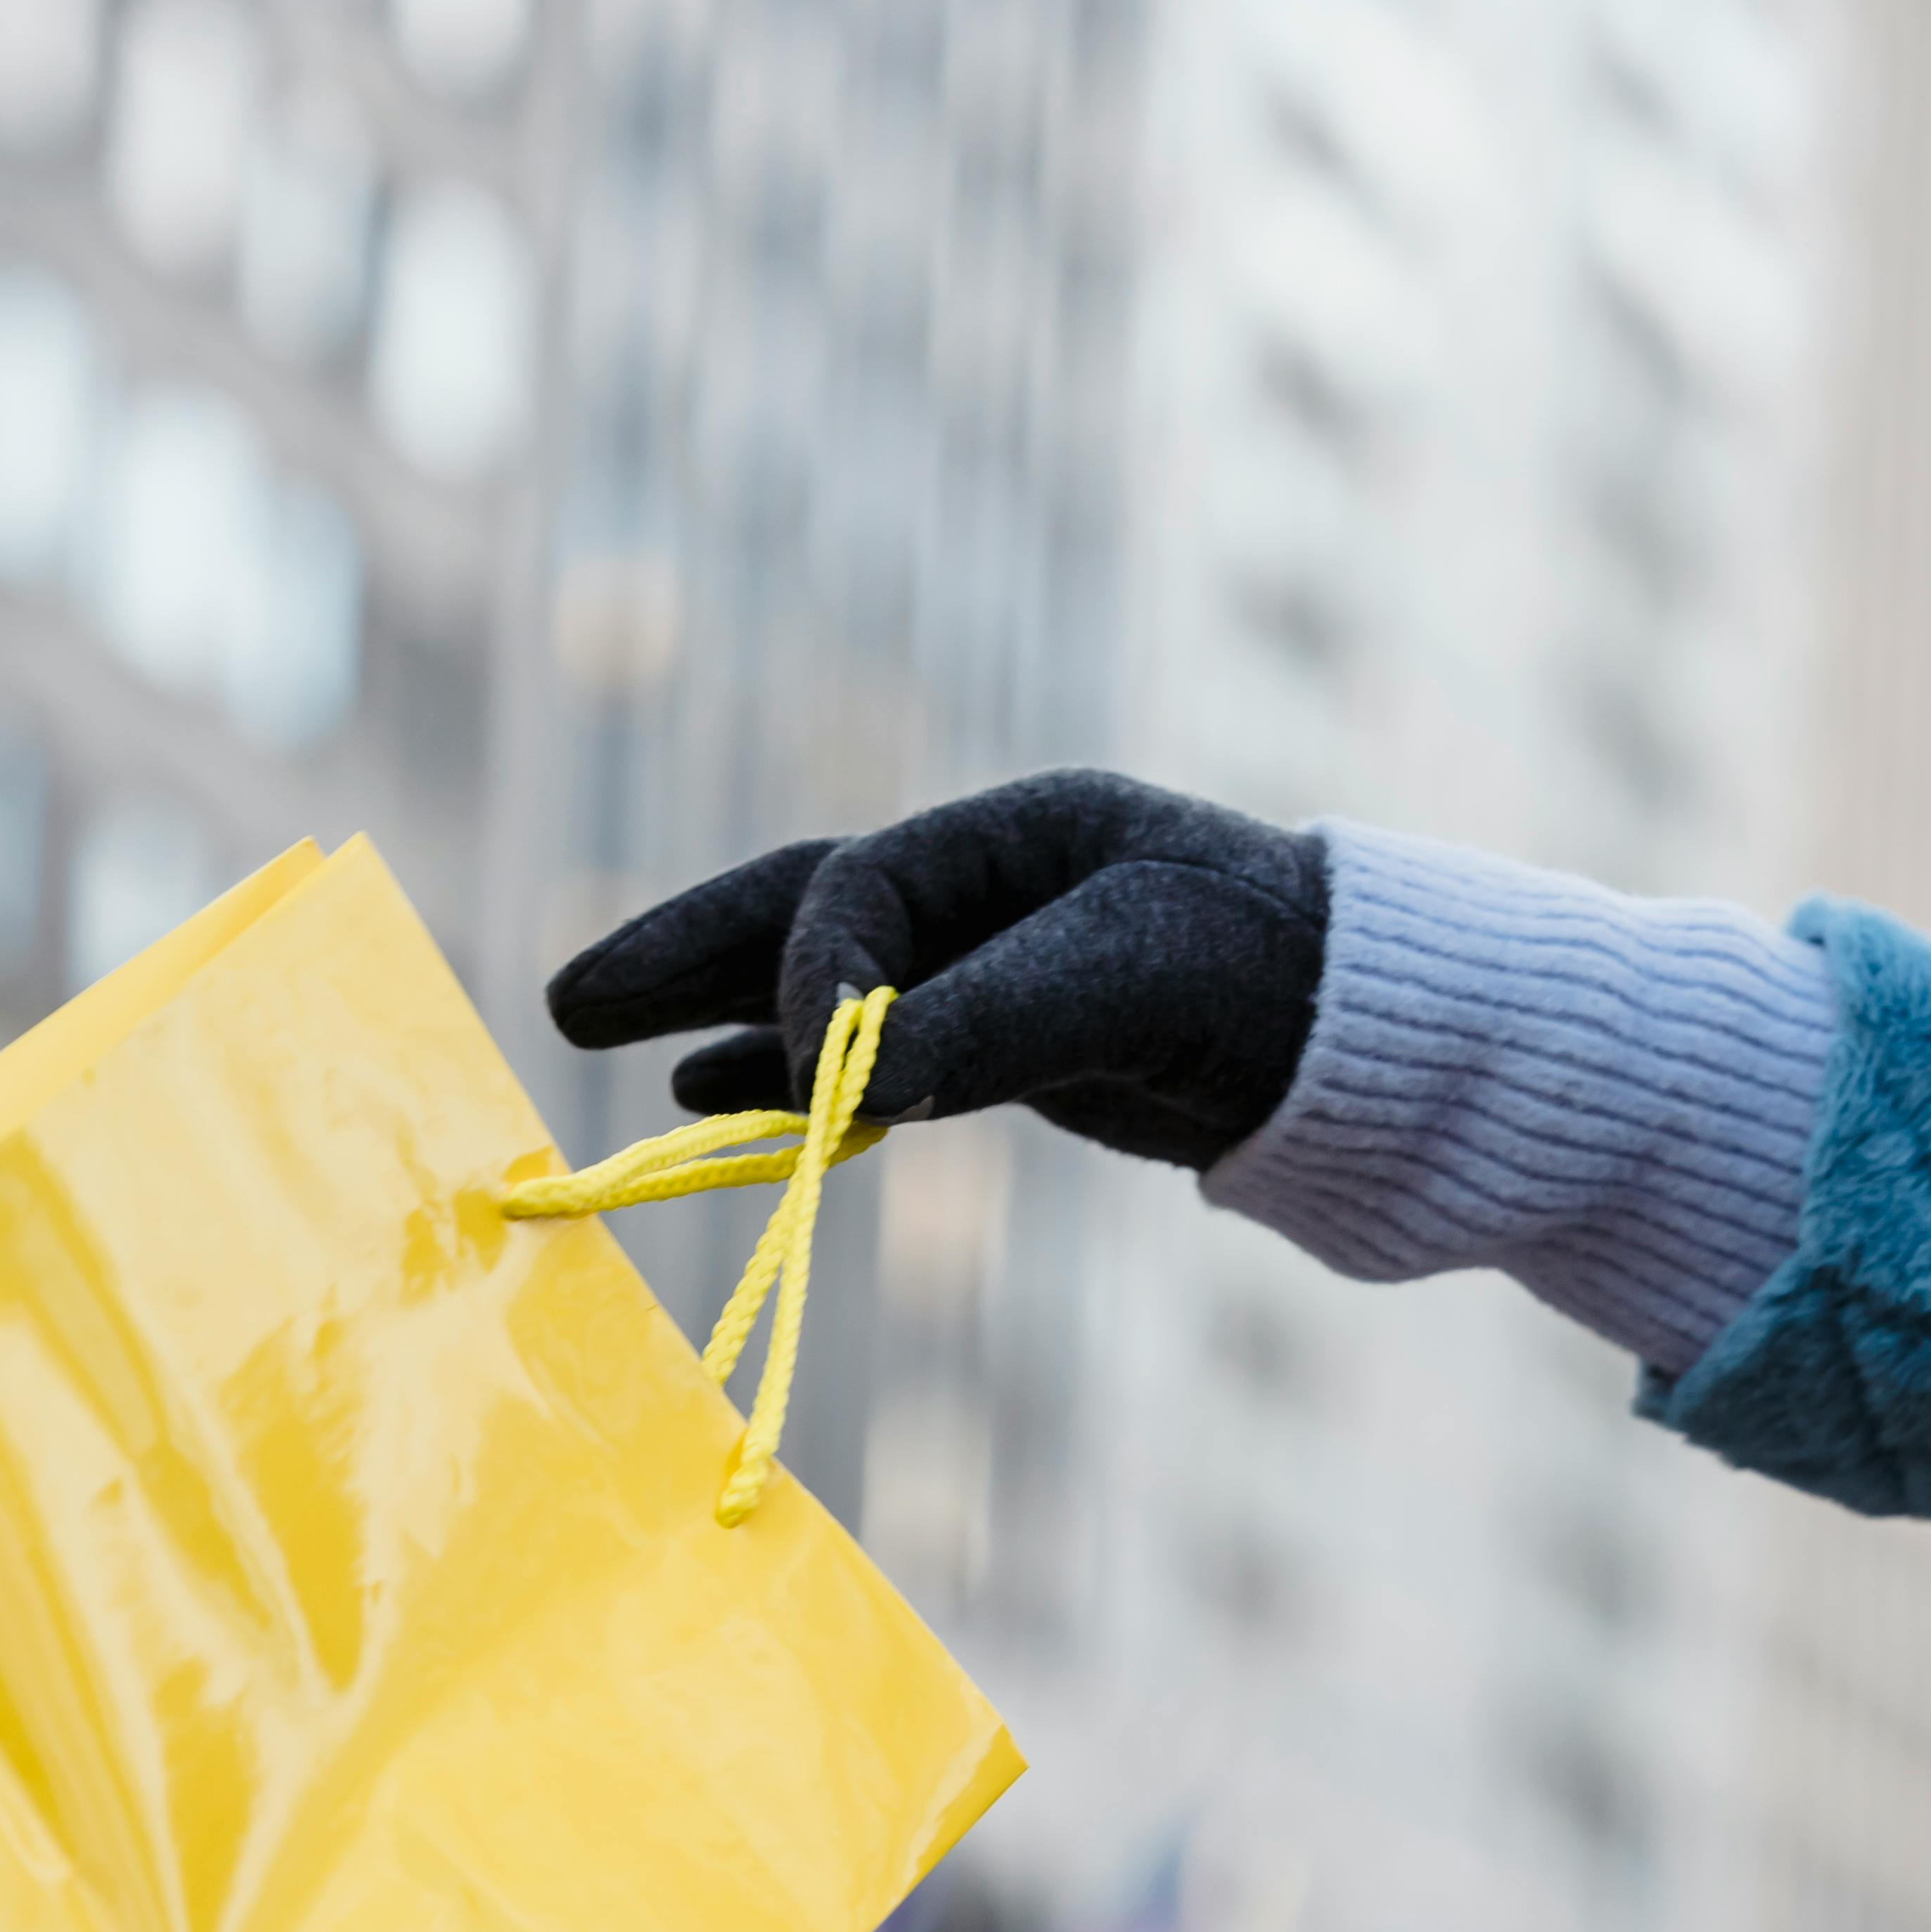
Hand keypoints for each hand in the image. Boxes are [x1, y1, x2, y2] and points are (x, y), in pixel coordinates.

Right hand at [545, 769, 1326, 1168]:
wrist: (1368, 1035)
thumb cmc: (1266, 978)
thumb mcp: (1129, 985)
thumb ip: (988, 1020)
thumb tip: (846, 1073)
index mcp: (1015, 831)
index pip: (857, 894)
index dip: (810, 978)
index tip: (805, 1074)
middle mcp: (987, 884)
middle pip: (800, 910)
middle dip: (682, 953)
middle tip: (562, 998)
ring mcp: (991, 961)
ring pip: (820, 982)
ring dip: (713, 1015)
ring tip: (601, 1036)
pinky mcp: (1010, 1040)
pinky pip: (869, 1052)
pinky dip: (791, 1075)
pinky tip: (715, 1100)